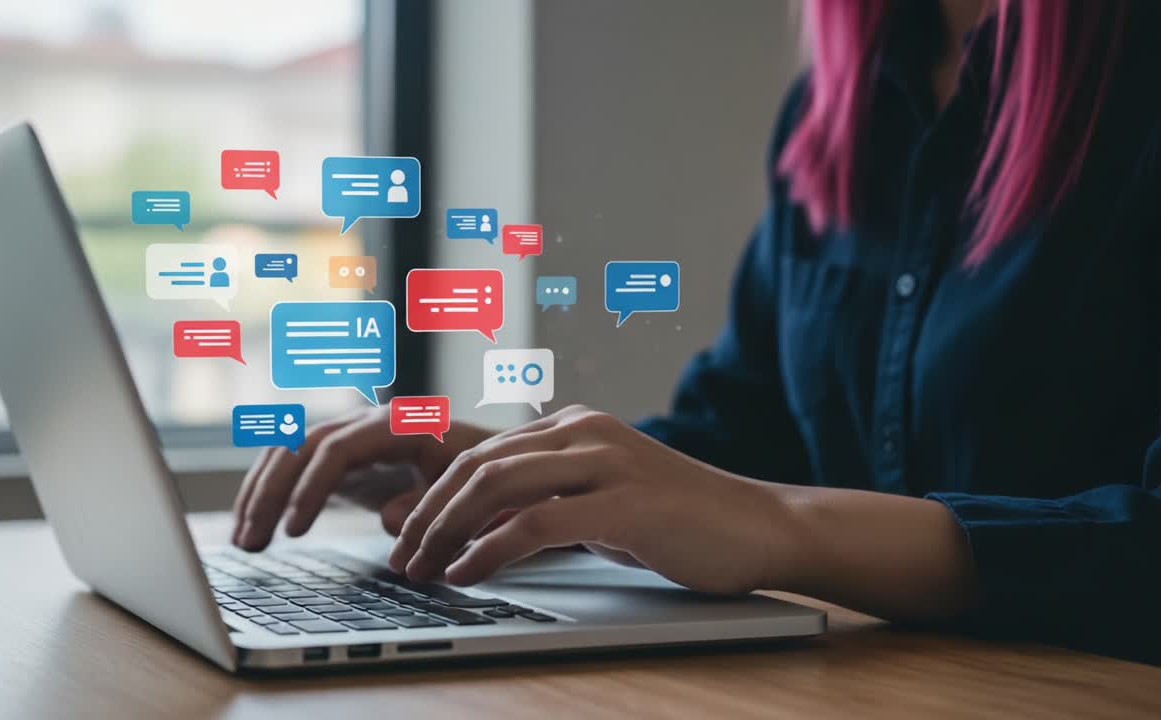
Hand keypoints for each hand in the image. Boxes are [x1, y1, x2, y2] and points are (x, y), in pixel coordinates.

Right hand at [231, 404, 494, 550]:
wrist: (490, 459)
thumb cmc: (479, 475)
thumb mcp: (462, 489)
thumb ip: (428, 505)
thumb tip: (387, 519)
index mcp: (397, 425)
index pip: (336, 450)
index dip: (310, 488)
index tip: (293, 530)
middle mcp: (366, 422)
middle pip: (300, 446)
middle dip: (270, 493)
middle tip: (250, 541)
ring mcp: (350, 435)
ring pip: (288, 452)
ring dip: (261, 494)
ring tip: (243, 541)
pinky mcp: (342, 456)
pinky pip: (295, 466)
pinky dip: (271, 493)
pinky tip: (253, 526)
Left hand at [388, 405, 796, 593]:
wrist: (759, 527)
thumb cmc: (677, 522)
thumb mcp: (596, 508)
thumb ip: (538, 508)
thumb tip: (470, 531)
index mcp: (574, 426)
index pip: (482, 452)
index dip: (432, 493)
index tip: (402, 532)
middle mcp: (584, 433)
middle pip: (478, 465)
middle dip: (428, 513)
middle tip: (401, 556)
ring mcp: (606, 463)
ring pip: (497, 486)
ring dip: (447, 531)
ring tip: (422, 569)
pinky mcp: (624, 504)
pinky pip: (537, 523)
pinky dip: (490, 550)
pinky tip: (468, 572)